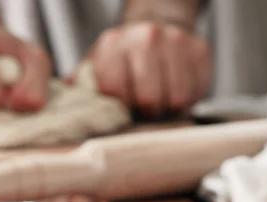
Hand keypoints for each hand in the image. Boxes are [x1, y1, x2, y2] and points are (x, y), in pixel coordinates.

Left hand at [90, 21, 210, 117]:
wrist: (157, 25)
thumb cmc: (125, 57)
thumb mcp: (96, 67)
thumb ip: (82, 88)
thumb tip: (67, 110)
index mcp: (114, 44)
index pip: (115, 91)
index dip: (120, 107)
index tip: (123, 105)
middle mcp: (146, 38)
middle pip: (149, 99)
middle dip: (146, 111)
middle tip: (144, 107)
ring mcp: (175, 42)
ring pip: (176, 98)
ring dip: (168, 107)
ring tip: (160, 99)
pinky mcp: (199, 50)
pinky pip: (196, 92)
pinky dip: (188, 98)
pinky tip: (175, 89)